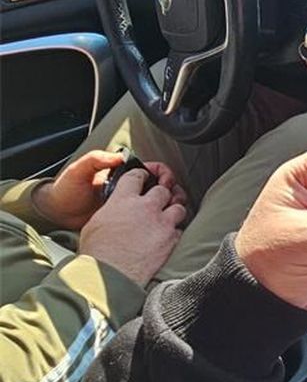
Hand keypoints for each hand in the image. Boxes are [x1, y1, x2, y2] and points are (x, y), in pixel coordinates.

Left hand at [33, 150, 184, 229]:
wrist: (58, 213)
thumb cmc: (67, 190)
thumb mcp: (79, 170)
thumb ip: (97, 159)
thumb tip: (118, 158)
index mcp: (122, 174)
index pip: (151, 170)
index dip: (163, 174)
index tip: (164, 182)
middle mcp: (130, 189)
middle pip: (161, 187)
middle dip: (172, 190)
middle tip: (172, 198)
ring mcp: (130, 206)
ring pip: (158, 204)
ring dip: (170, 205)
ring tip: (172, 210)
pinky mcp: (128, 222)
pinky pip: (148, 220)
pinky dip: (159, 220)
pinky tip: (162, 223)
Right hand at [78, 169, 187, 285]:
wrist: (111, 275)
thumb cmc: (98, 252)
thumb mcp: (96, 222)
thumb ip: (112, 209)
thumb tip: (116, 209)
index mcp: (123, 200)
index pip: (137, 176)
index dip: (142, 174)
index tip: (145, 177)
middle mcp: (145, 208)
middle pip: (163, 190)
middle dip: (163, 191)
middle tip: (162, 194)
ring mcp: (161, 223)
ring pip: (178, 207)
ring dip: (174, 209)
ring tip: (170, 213)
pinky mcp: (171, 240)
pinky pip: (180, 229)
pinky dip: (175, 230)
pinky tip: (169, 233)